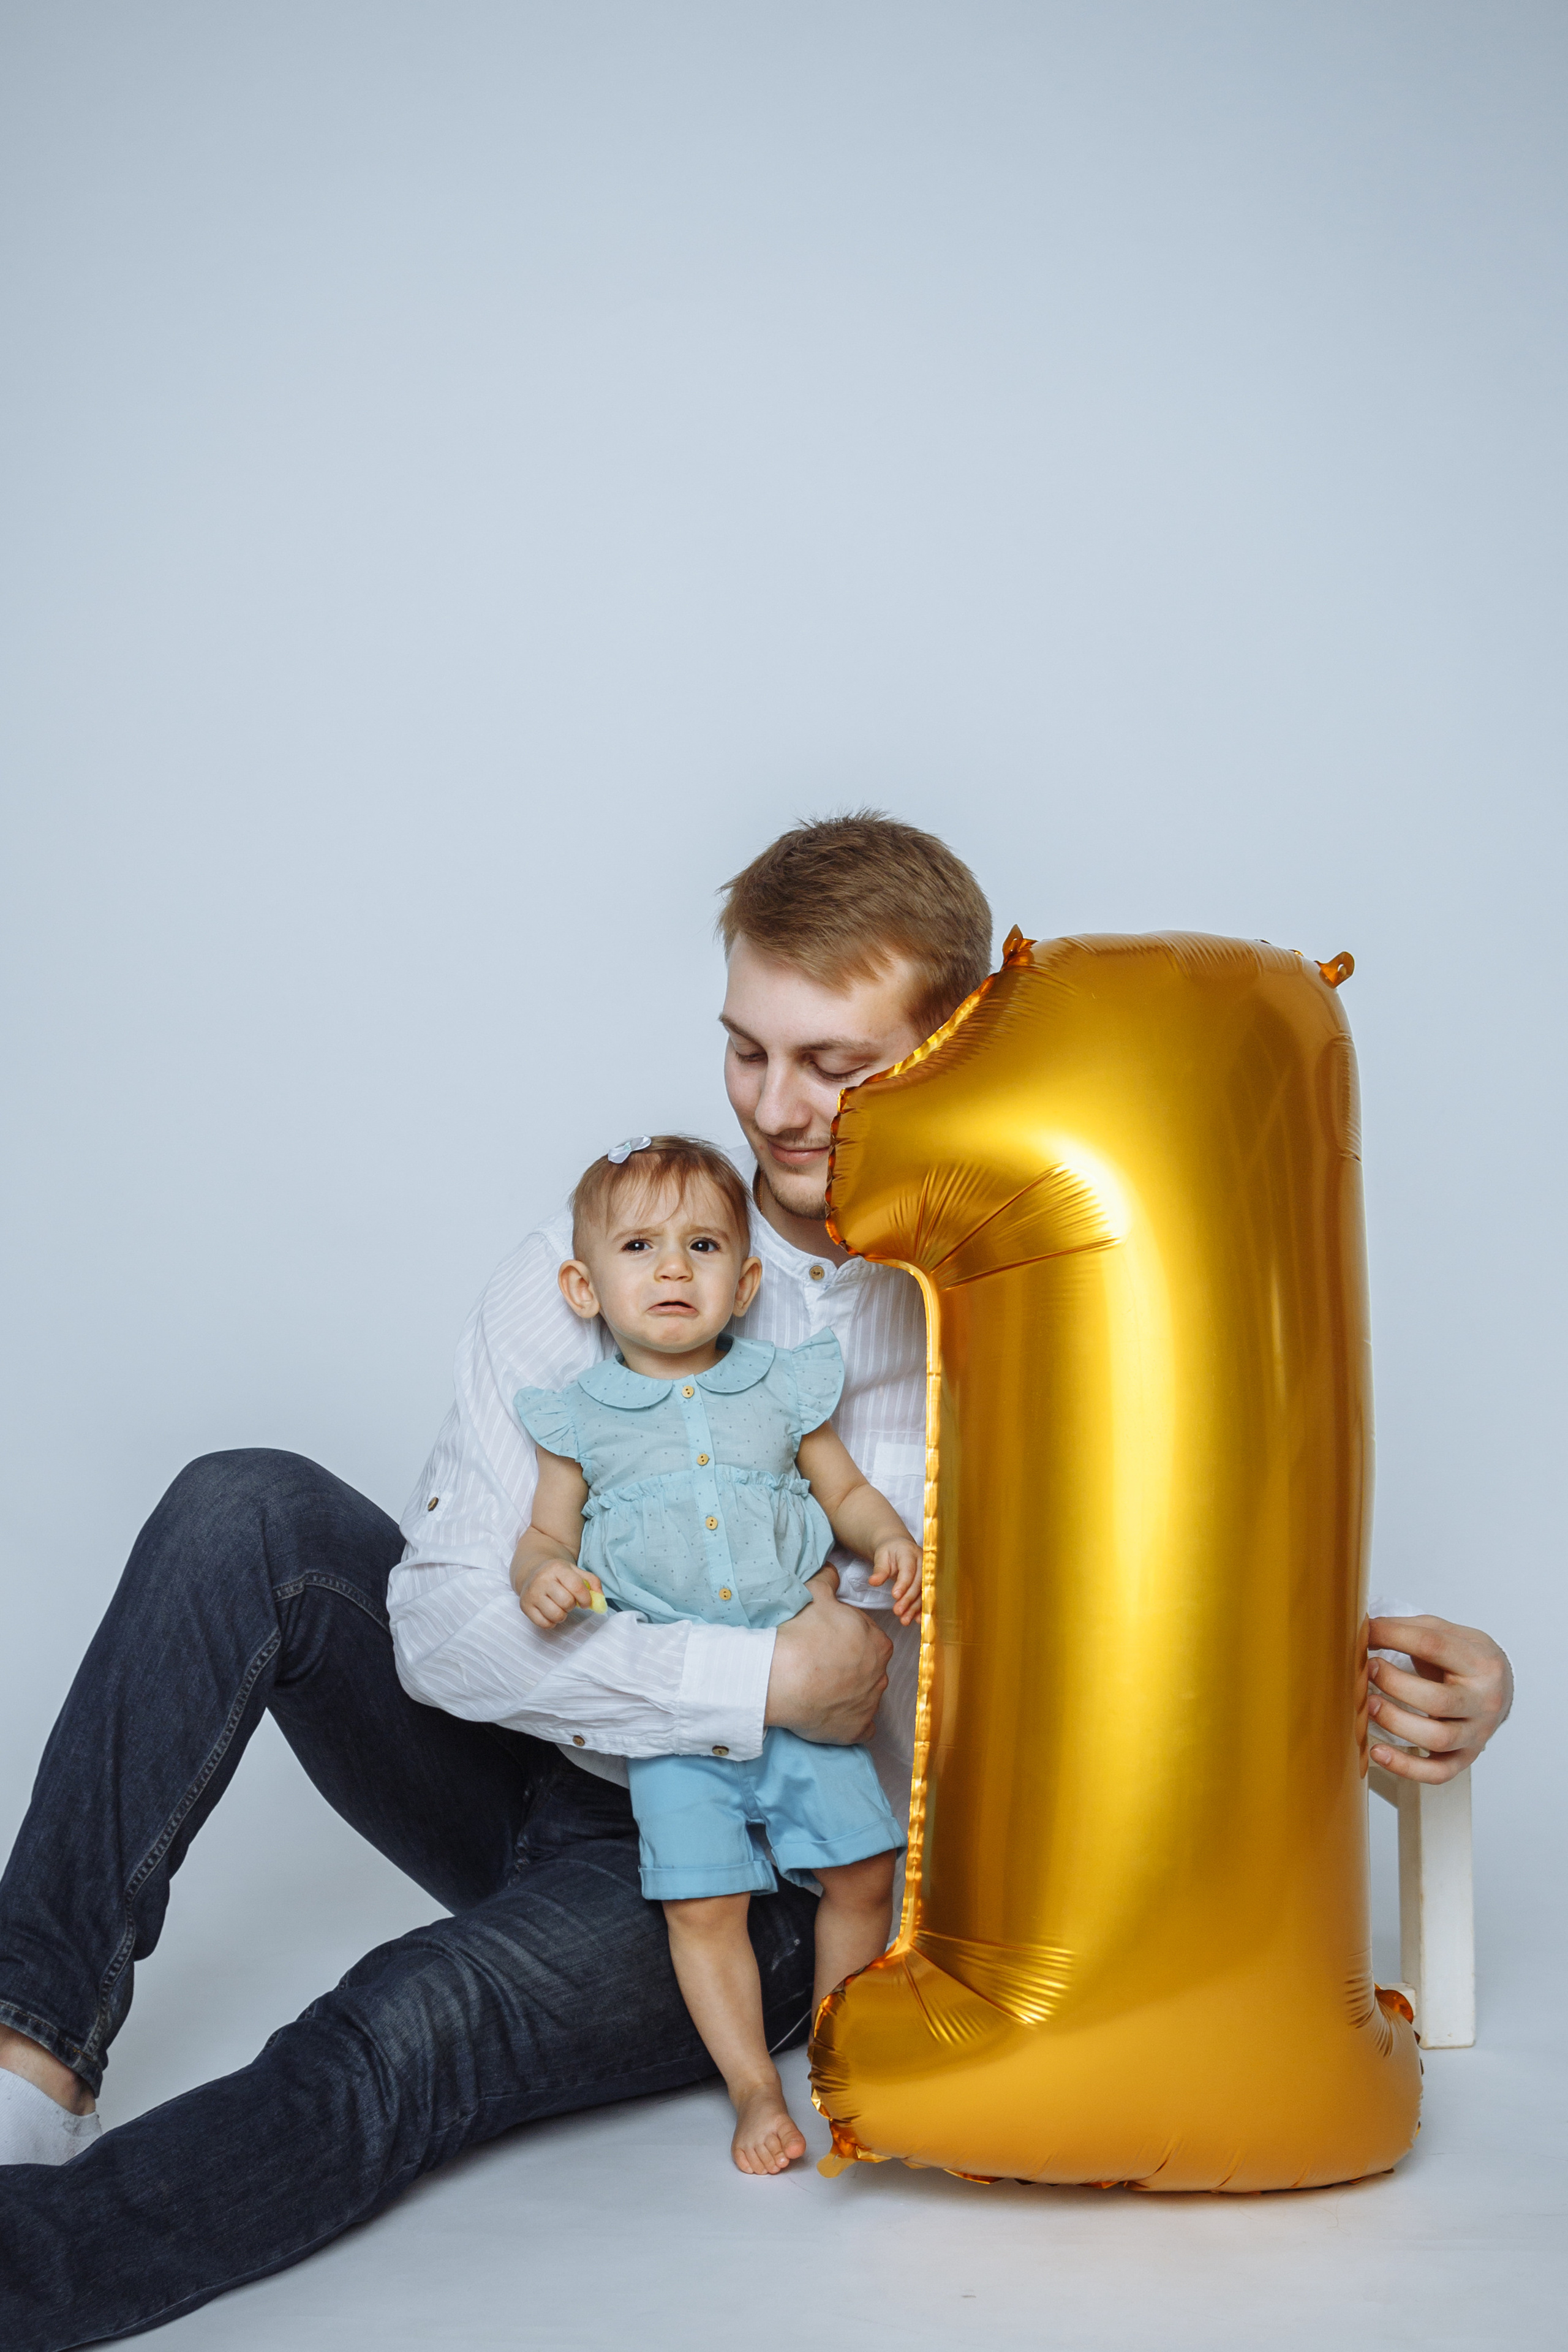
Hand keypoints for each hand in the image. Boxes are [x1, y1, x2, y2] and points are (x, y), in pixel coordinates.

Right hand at [518, 1560, 602, 1628]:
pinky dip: (551, 1622)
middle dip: (572, 1606)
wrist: (532, 1571)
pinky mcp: (525, 1606)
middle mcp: (542, 1579)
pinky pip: (544, 1624)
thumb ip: (592, 1583)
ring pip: (556, 1615)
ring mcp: (531, 1593)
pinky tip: (550, 1612)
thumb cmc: (558, 1575)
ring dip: (562, 1615)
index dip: (586, 1599)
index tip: (586, 1602)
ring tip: (559, 1606)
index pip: (577, 1587)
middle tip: (569, 1601)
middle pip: (567, 1603)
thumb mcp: (576, 1572)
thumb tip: (600, 1601)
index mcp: (557, 1568)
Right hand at [766, 1580, 891, 1744]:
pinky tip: (831, 1714)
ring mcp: (870, 1705)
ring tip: (821, 1689)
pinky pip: (862, 1728)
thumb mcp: (815, 1596)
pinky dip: (849, 1722)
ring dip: (850, 1694)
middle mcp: (881, 1674)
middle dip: (852, 1667)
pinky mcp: (857, 1729)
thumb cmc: (801, 1635)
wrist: (782, 1677)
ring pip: (866, 1697)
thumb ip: (829, 1581)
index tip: (829, 1643)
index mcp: (878, 1643)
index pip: (870, 1640)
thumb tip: (833, 1569)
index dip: (848, 1641)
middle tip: (823, 1665)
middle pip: (870, 1668)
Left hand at [867, 1536, 921, 1625]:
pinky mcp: (928, 1583)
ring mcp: (927, 1573)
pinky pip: (925, 1597)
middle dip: (908, 1599)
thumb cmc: (889, 1551)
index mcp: (910, 1553)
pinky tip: (916, 1619)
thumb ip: (879, 1570)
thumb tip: (873, 1582)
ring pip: (923, 1593)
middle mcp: (922, 1563)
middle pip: (917, 1583)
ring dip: (914, 1608)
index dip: (903, 1584)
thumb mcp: (881, 1556)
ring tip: (904, 1620)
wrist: (899, 1547)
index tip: (895, 1596)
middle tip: (897, 1611)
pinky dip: (920, 1609)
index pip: (908, 1570)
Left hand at [1368, 1615, 1513, 1782]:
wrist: (1498, 1689)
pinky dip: (1405, 1767)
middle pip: (1438, 1701)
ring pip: (1438, 1739)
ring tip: (1370, 1704)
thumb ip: (1409, 1630)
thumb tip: (1361, 1627)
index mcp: (1481, 1663)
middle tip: (1368, 1669)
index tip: (1365, 1632)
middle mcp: (1484, 1701)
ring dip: (1396, 1722)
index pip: (1434, 1646)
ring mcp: (1476, 1734)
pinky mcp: (1465, 1758)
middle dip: (1395, 1684)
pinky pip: (1438, 1773)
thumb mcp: (1446, 1634)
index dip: (1394, 1636)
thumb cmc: (1464, 1659)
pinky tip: (1377, 1751)